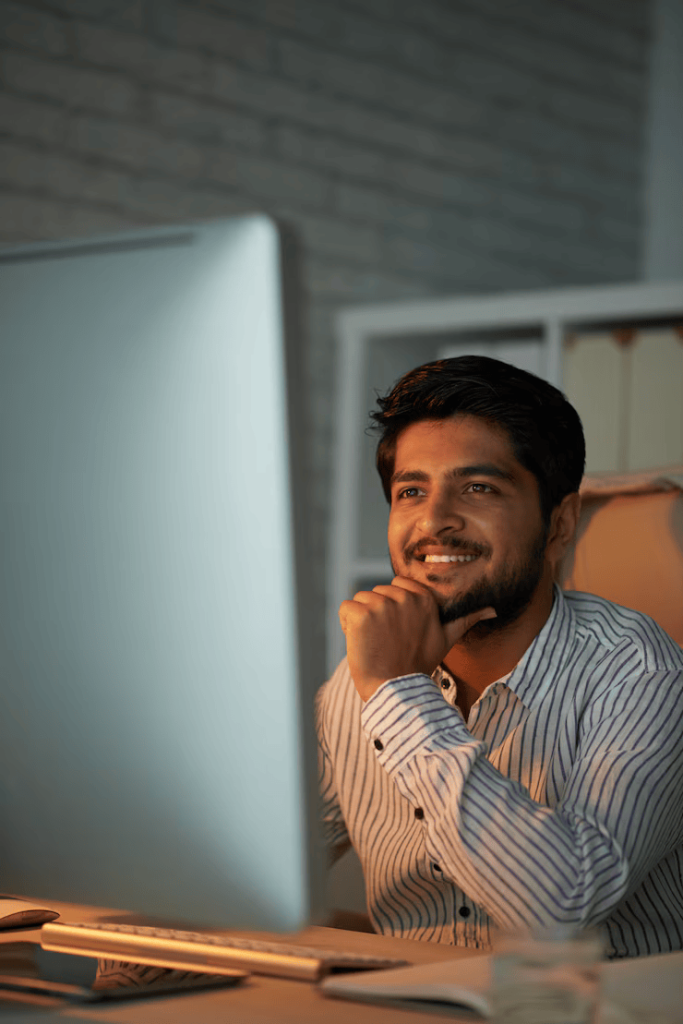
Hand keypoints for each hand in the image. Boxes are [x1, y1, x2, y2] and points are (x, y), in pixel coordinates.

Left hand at [339, 577, 495, 701]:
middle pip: (376, 593)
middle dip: (376, 614)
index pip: (397, 585)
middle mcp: (404, 598)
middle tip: (387, 641)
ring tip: (375, 643)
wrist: (396, 691)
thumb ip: (465, 619)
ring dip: (361, 621)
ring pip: (360, 600)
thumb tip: (492, 609)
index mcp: (424, 599)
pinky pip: (345, 609)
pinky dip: (346, 626)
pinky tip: (360, 643)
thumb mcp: (446, 639)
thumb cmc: (418, 665)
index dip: (393, 607)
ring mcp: (382, 605)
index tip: (399, 631)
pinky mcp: (362, 614)